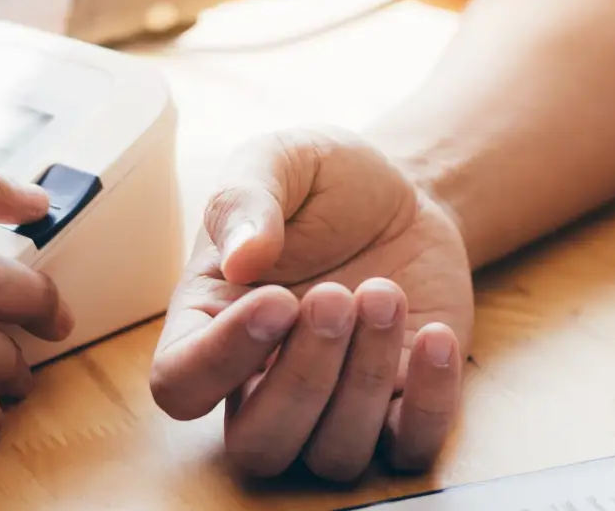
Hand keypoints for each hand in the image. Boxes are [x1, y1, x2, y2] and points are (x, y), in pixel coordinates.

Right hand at [149, 129, 472, 481]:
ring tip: (384, 294)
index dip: (219, 360)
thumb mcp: (279, 160)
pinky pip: (409, 449)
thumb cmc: (323, 183)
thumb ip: (245, 198)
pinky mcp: (399, 406)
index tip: (277, 298)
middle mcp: (260, 381)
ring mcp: (331, 405)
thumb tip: (241, 258)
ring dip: (364, 378)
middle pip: (259, 444)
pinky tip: (433, 335)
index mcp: (208, 324)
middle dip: (302, 378)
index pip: (180, 386)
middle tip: (337, 296)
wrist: (404, 195)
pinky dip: (429, 402)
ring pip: (333, 454)